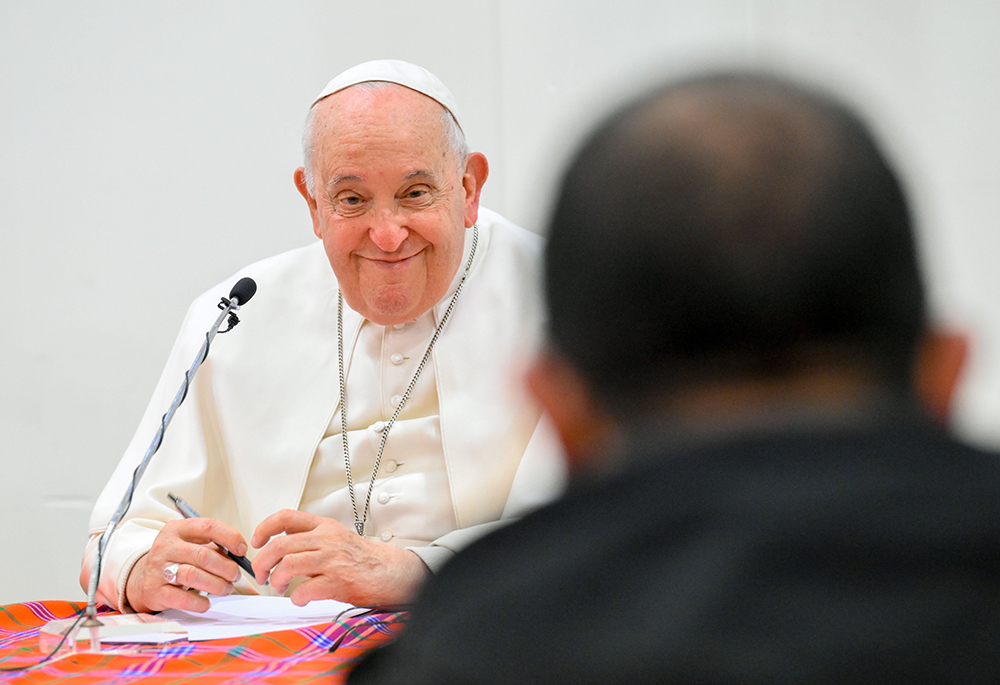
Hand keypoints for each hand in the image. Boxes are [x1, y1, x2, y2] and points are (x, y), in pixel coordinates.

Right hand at [125, 518, 246, 613]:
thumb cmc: (174, 560)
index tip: (242, 550)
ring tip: (225, 589)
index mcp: (178, 529)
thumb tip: (241, 556)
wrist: (141, 579)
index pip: (208, 527)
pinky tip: (206, 603)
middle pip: (203, 555)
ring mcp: (159, 569)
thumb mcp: (190, 544)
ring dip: (216, 584)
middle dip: (226, 568)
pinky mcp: (155, 591)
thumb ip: (212, 546)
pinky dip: (199, 602)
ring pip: (193, 575)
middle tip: (235, 576)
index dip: (230, 537)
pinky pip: (182, 598)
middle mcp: (166, 546)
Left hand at [251, 510, 428, 606]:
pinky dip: (296, 597)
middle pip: (280, 546)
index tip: (256, 541)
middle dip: (262, 563)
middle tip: (261, 574)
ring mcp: (331, 560)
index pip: (286, 517)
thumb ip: (310, 538)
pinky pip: (304, 590)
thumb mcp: (336, 537)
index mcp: (324, 526)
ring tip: (278, 587)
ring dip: (276, 580)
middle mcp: (326, 540)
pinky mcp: (337, 581)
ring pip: (288, 566)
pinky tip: (299, 598)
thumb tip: (281, 543)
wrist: (389, 572)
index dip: (265, 528)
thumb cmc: (362, 558)